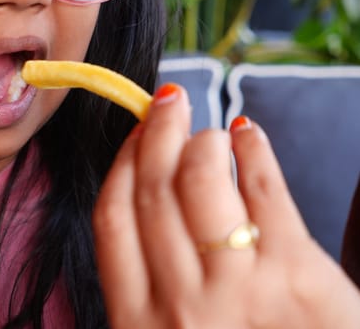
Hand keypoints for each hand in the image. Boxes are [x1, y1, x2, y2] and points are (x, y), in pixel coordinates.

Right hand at [93, 83, 359, 327]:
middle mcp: (180, 305)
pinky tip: (247, 134)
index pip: (112, 217)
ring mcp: (238, 290)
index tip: (134, 136)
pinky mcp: (297, 275)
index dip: (121, 165)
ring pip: (201, 180)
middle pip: (153, 191)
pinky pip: (264, 189)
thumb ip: (151, 280)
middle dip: (158, 133)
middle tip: (168, 101)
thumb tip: (146, 188)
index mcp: (136, 319)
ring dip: (202, 140)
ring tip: (209, 132)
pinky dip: (253, 149)